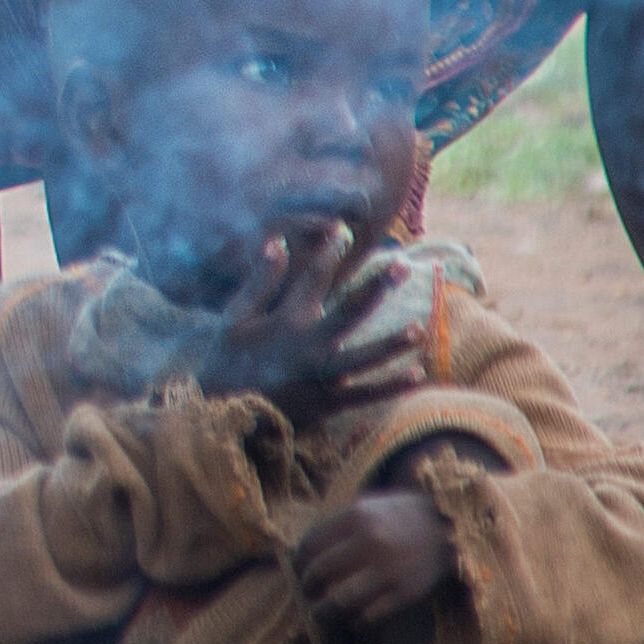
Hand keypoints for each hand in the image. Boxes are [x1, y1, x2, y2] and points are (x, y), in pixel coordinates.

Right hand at [195, 220, 400, 416]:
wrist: (224, 413)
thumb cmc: (228, 361)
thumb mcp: (235, 317)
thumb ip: (260, 282)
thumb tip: (276, 243)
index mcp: (286, 321)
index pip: (312, 278)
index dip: (329, 252)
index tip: (344, 229)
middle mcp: (309, 345)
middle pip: (349, 312)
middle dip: (377, 287)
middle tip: (402, 266)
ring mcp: (322, 376)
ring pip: (365, 358)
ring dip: (392, 344)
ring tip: (418, 330)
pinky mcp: (329, 403)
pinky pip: (366, 395)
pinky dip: (392, 386)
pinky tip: (417, 375)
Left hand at [293, 486, 458, 628]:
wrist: (448, 526)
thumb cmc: (400, 516)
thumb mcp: (367, 506)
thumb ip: (338, 526)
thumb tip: (305, 552)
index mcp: (355, 517)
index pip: (311, 544)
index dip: (298, 560)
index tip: (296, 568)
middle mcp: (369, 543)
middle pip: (321, 572)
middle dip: (307, 586)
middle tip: (306, 592)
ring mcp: (388, 571)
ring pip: (341, 599)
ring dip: (324, 611)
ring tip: (319, 614)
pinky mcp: (405, 593)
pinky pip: (370, 615)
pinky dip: (355, 621)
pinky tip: (351, 619)